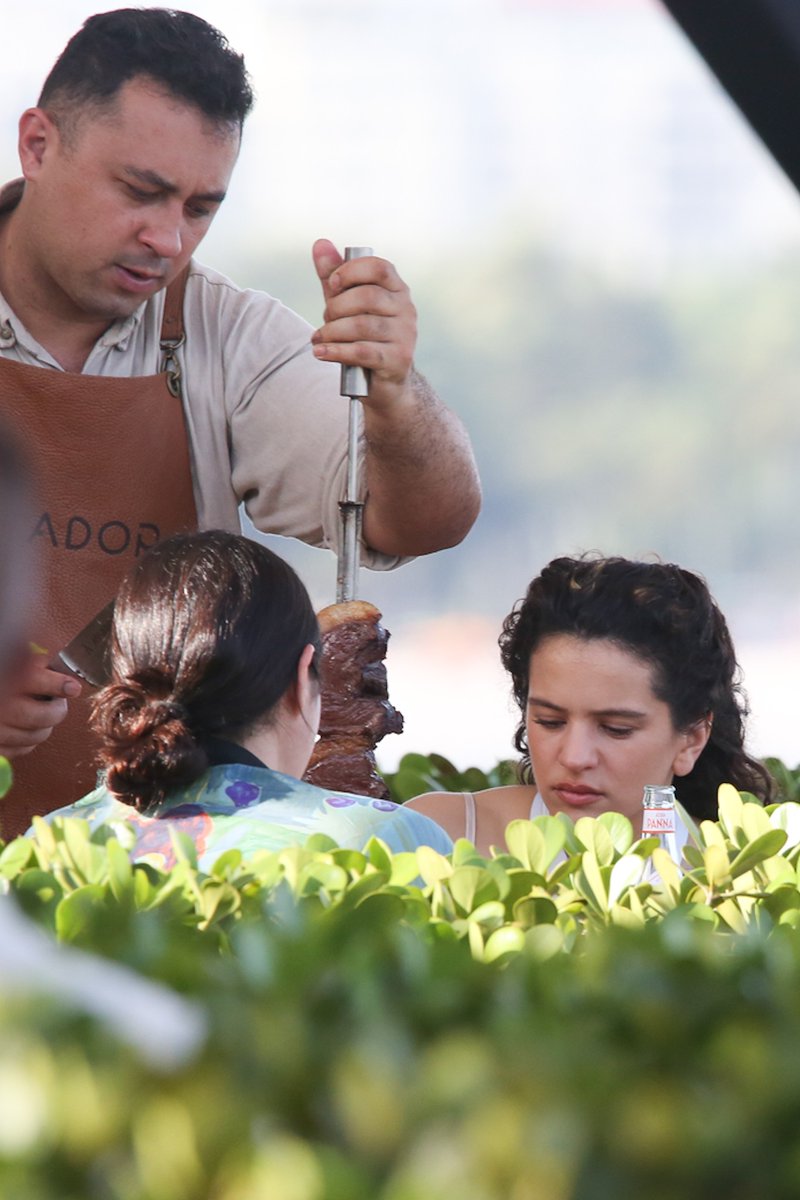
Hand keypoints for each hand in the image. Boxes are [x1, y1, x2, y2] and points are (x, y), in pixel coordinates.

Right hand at [0, 652, 81, 757]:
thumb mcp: (5, 658)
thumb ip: (22, 660)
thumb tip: (48, 664)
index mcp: (9, 678)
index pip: (44, 682)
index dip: (62, 685)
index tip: (73, 687)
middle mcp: (2, 705)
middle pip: (48, 716)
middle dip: (58, 710)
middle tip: (59, 702)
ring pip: (37, 735)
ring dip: (45, 727)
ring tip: (43, 715)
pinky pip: (20, 750)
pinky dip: (27, 742)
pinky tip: (24, 729)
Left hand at [310, 239, 417, 411]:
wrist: (386, 384)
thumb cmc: (364, 337)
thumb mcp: (347, 304)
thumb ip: (334, 276)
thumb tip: (320, 243)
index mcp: (397, 289)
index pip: (379, 268)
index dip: (351, 272)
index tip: (332, 284)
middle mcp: (406, 309)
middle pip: (367, 297)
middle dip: (336, 308)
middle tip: (325, 320)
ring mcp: (405, 335)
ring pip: (361, 326)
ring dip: (332, 332)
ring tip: (319, 339)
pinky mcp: (398, 360)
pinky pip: (362, 351)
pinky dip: (336, 351)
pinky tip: (320, 352)